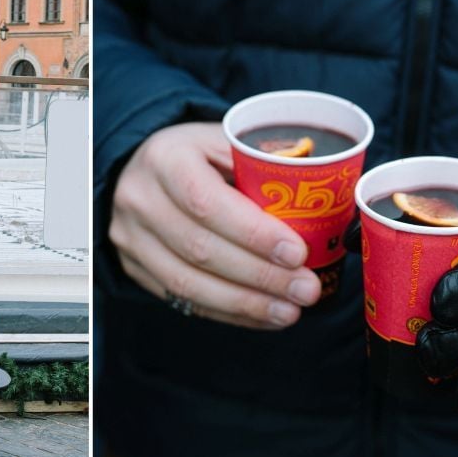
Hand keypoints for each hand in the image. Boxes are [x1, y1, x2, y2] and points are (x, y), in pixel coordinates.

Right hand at [108, 122, 321, 328]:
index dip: (253, 233)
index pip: (206, 201)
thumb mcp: (225, 141)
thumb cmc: (197, 155)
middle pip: (200, 248)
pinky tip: (263, 316)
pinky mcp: (134, 268)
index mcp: (165, 159)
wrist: (141, 169)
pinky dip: (228, 313)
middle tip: (306, 289)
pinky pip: (182, 299)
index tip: (297, 253)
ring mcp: (131, 238)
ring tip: (290, 311)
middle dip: (260, 276)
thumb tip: (326, 202)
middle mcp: (140, 199)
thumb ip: (263, 166)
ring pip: (188, 282)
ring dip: (246, 303)